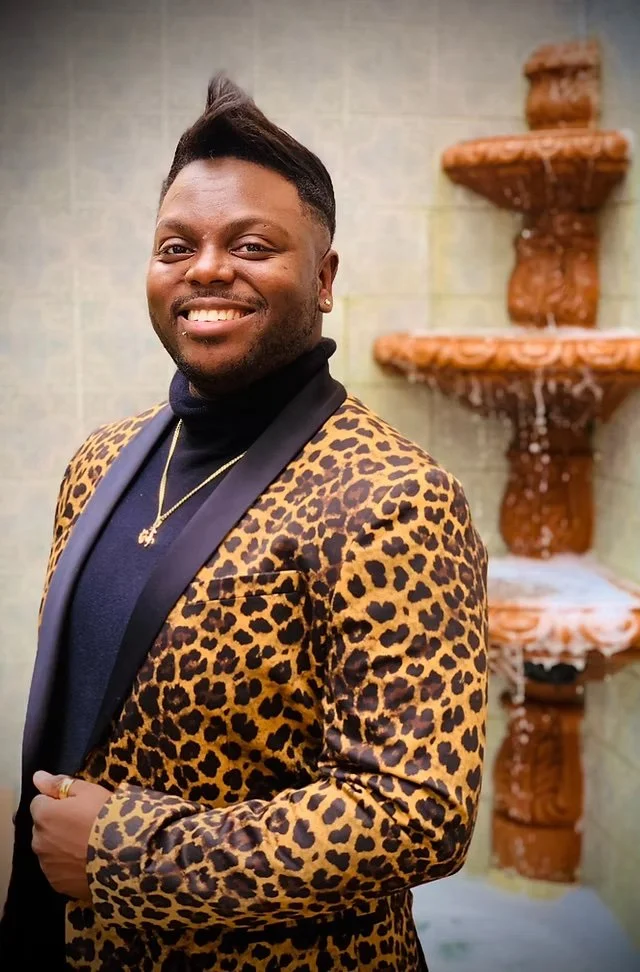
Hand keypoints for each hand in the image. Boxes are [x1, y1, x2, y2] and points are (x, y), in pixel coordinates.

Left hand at [30, 771, 111, 899]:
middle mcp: (38, 841)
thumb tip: (37, 777)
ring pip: (49, 849)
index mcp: (43, 815)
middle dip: (56, 824)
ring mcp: (47, 865)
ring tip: (87, 844)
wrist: (125, 855)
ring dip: (60, 845)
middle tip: (84, 824)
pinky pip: (58, 870)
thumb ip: (59, 784)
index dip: (58, 802)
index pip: (39, 803)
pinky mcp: (57, 884)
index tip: (77, 806)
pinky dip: (67, 865)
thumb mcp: (88, 791)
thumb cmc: (107, 816)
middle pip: (43, 827)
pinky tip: (86, 861)